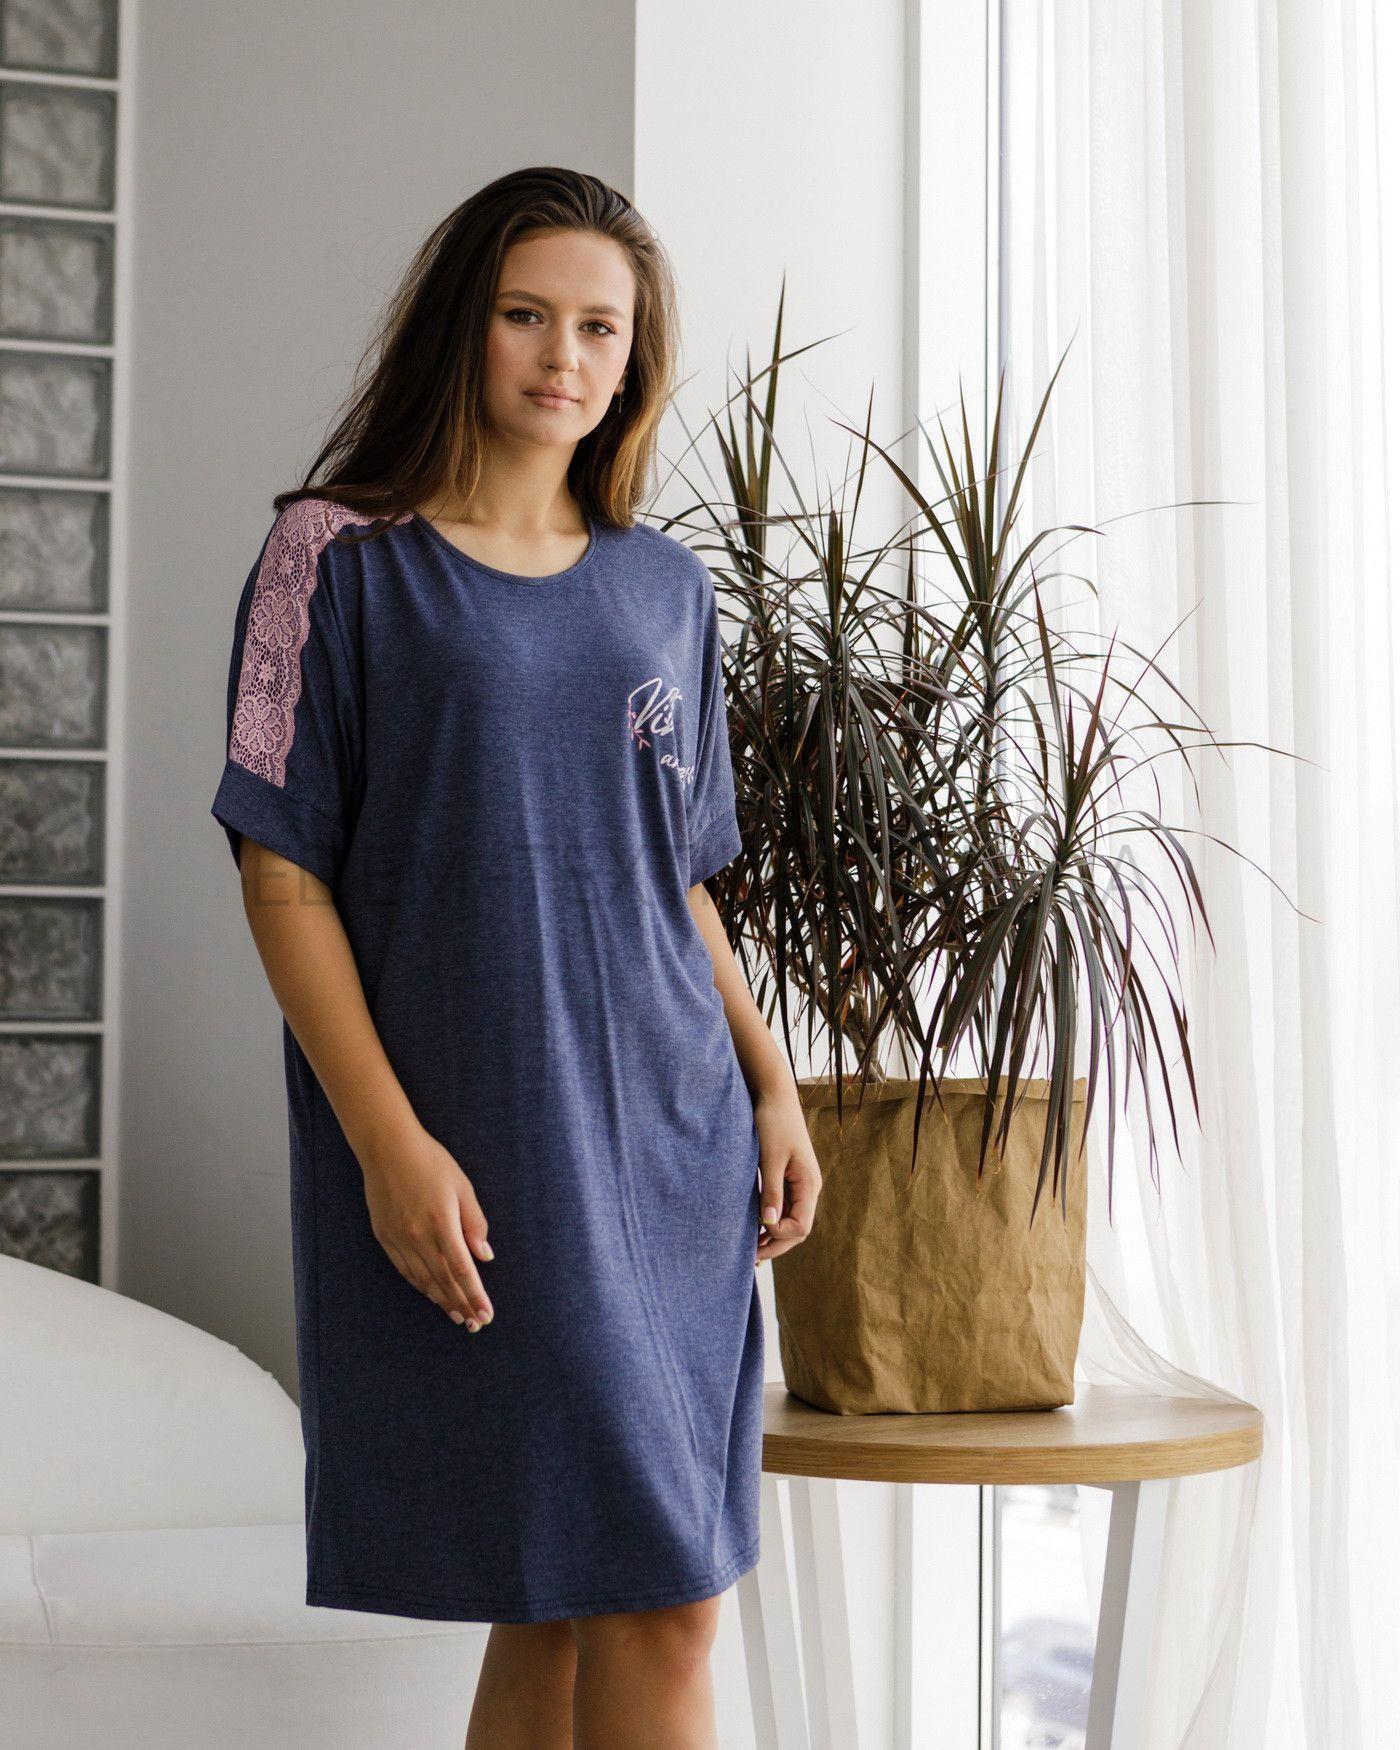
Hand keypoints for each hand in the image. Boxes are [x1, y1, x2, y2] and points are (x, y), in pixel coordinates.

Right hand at [358, 1123, 494, 1330]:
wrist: (387, 1148)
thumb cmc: (431, 1161)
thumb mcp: (462, 1186)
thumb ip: (474, 1223)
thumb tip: (485, 1256)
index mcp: (442, 1224)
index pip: (463, 1270)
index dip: (475, 1295)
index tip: (487, 1314)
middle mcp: (419, 1236)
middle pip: (444, 1281)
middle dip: (462, 1304)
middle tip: (475, 1324)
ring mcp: (399, 1238)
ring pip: (423, 1280)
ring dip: (442, 1300)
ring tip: (457, 1316)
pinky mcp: (384, 1236)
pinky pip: (404, 1270)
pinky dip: (420, 1286)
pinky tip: (431, 1294)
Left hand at [752, 1088, 821, 1265]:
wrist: (774, 1095)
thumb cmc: (773, 1122)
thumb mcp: (769, 1158)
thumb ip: (771, 1192)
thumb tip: (769, 1225)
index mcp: (809, 1184)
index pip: (801, 1227)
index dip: (780, 1235)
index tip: (757, 1229)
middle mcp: (809, 1187)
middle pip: (798, 1229)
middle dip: (776, 1244)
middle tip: (750, 1258)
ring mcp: (800, 1184)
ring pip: (791, 1220)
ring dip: (772, 1235)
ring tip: (749, 1247)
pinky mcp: (789, 1178)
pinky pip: (784, 1207)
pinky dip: (771, 1220)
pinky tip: (754, 1227)